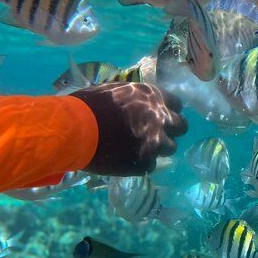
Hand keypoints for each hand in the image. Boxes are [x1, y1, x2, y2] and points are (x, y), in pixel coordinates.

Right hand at [71, 83, 187, 174]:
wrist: (75, 130)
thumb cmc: (89, 105)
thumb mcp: (117, 92)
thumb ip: (136, 100)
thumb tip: (138, 105)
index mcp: (154, 98)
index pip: (177, 105)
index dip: (169, 111)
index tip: (161, 116)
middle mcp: (161, 119)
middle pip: (182, 127)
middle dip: (171, 131)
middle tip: (156, 134)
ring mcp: (155, 142)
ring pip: (170, 148)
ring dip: (157, 148)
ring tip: (138, 148)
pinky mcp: (144, 162)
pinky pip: (151, 165)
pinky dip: (141, 163)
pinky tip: (126, 160)